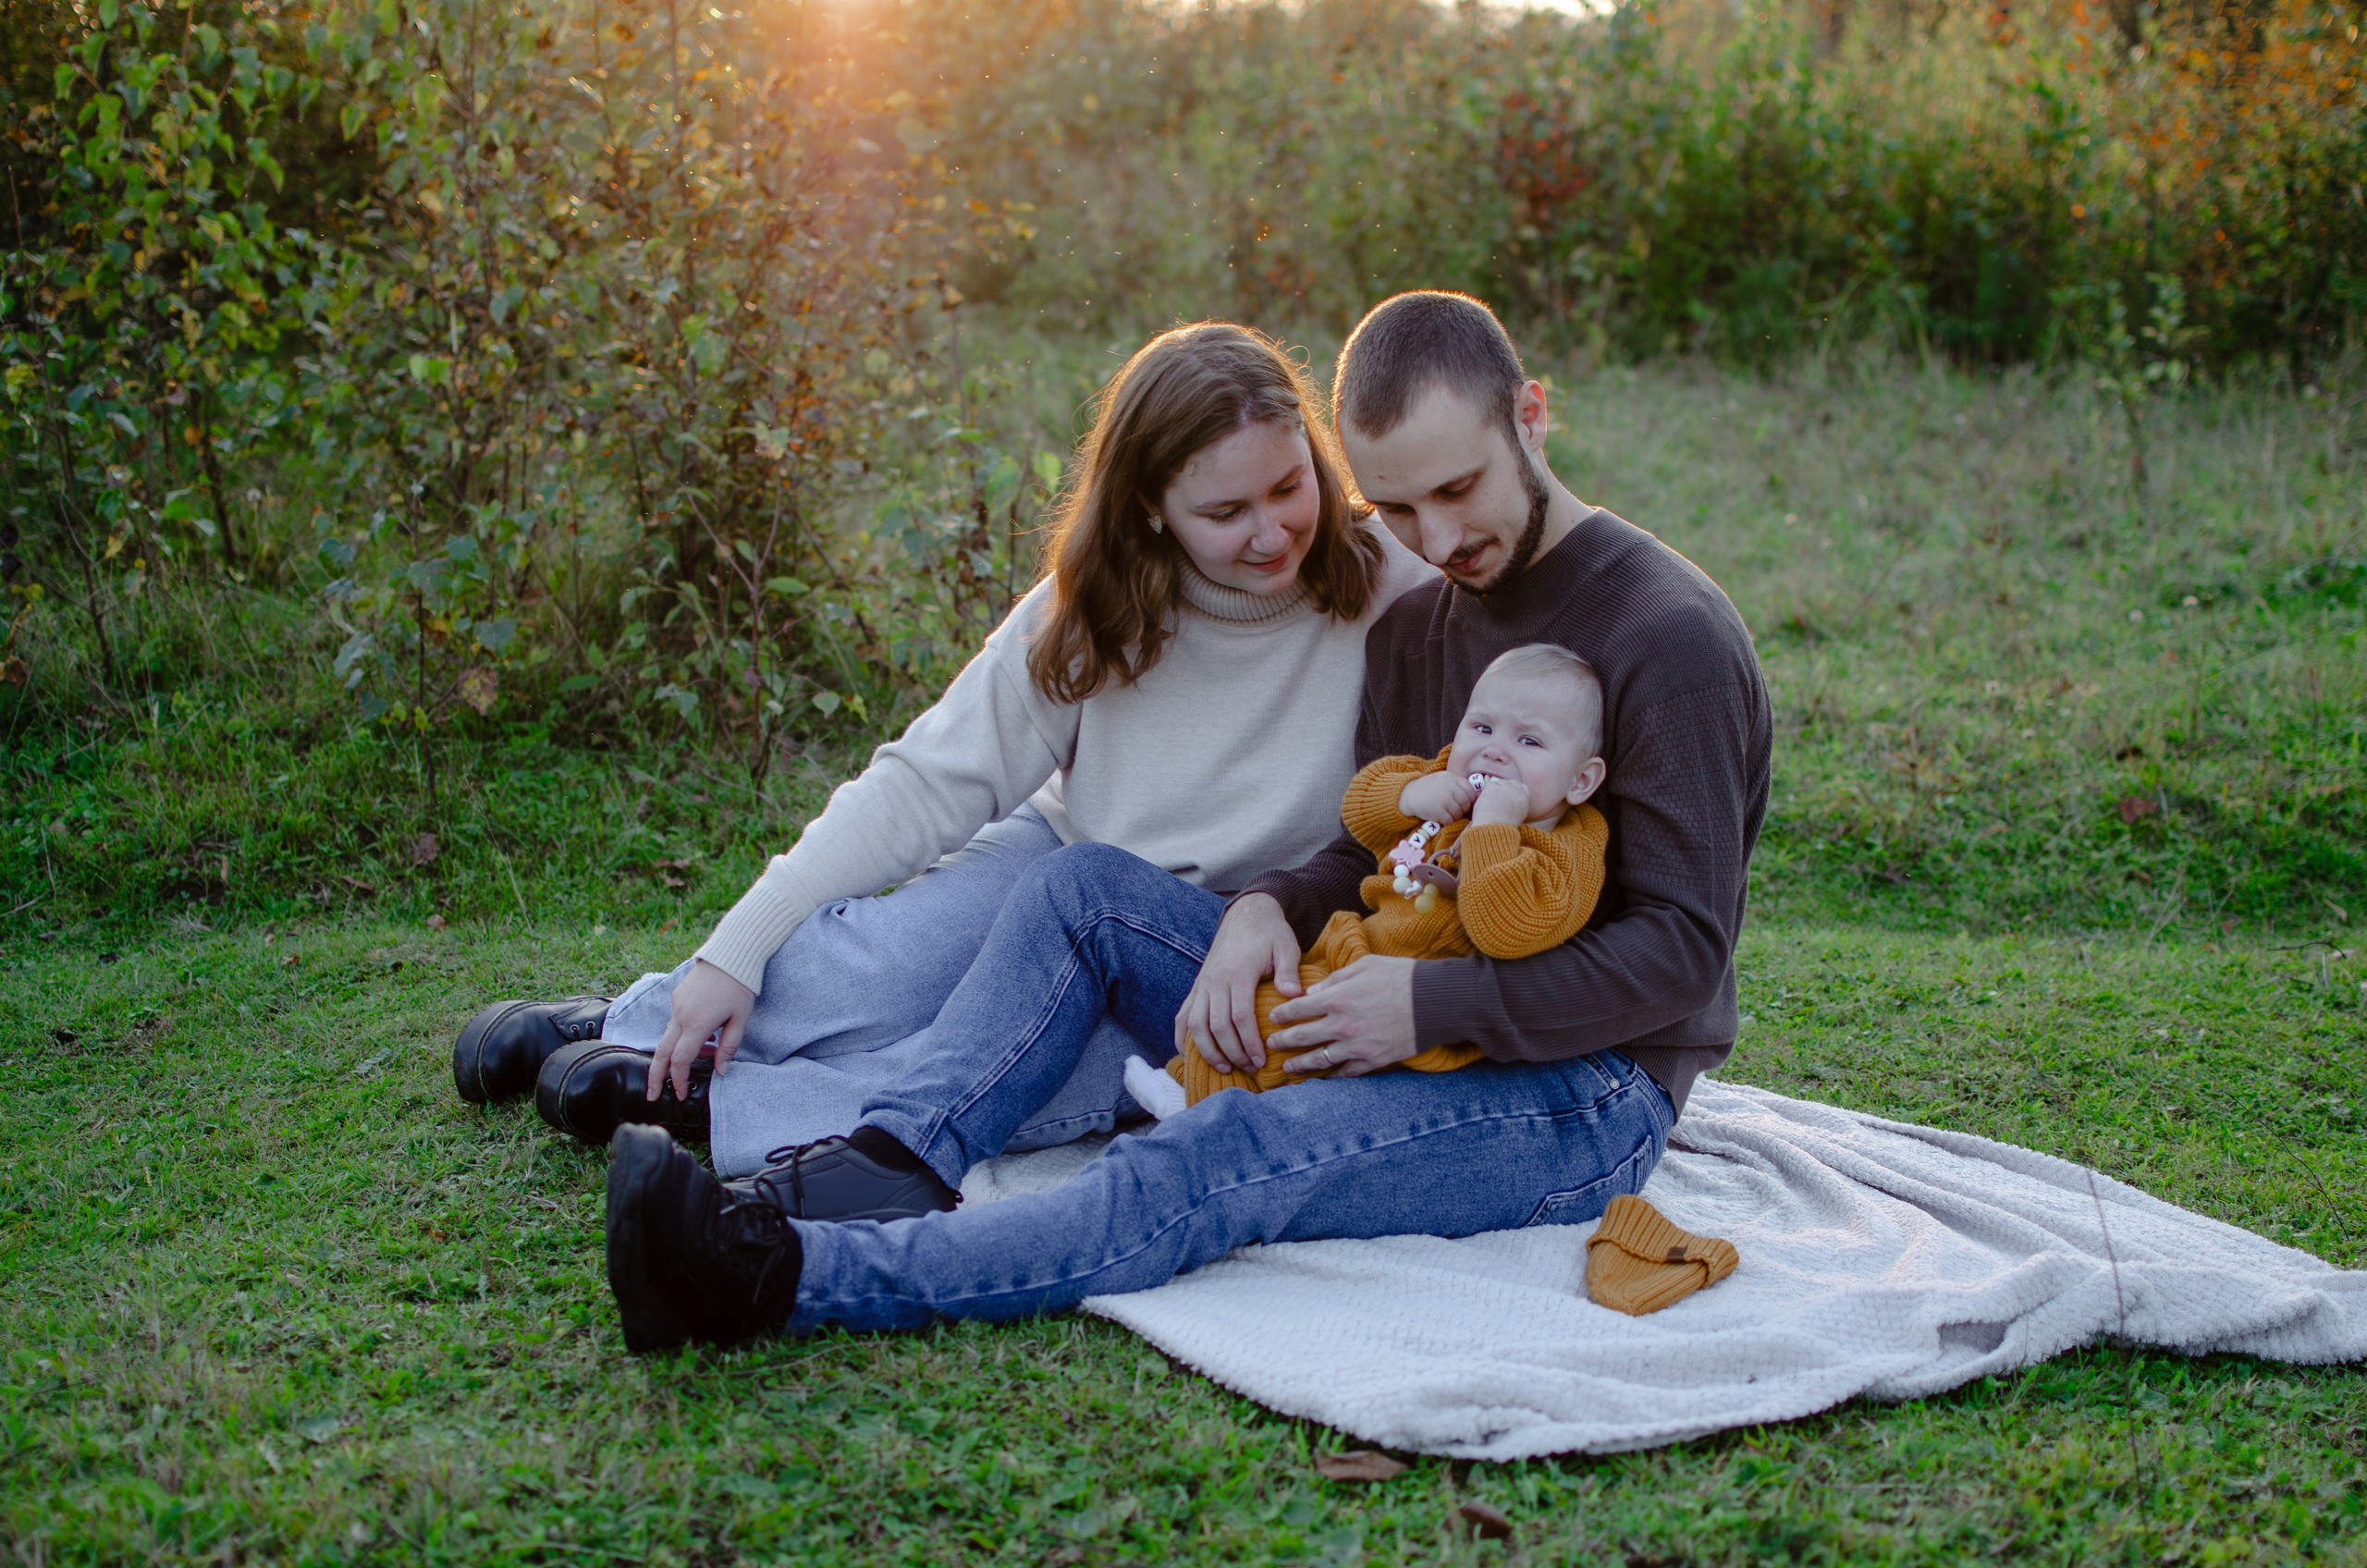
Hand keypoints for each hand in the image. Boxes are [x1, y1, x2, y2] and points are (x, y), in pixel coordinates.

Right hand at [649, 958, 755, 1100]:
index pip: (680, 1060)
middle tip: (651, 1095)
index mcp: (697, 1024)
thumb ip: (728, 1047)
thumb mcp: (740, 1019)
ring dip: (672, 1056)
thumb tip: (720, 1071)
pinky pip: (673, 1023)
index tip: (680, 1094)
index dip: (679, 1080)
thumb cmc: (740, 986)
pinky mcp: (676, 996)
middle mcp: (681, 1015)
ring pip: (666, 1038)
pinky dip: (680, 1036)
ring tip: (694, 1062)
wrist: (731, 953)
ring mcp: (676, 1005)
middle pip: (661, 1053)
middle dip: (655, 1077)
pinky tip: (701, 1036)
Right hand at [1175, 893, 1300, 1073]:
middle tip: (1250, 1068)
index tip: (1261, 1060)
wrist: (1247, 913)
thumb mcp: (1286, 947)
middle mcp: (1215, 980)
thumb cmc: (1270, 933)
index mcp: (1238, 972)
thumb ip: (1289, 971)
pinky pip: (1183, 1015)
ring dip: (1207, 1050)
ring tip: (1224, 1067)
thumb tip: (1293, 996)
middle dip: (1232, 1052)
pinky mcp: (1197, 986)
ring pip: (1195, 1024)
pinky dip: (1182, 1036)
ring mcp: (1203, 984)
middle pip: (1216, 1026)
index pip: (1239, 1016)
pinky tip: (1189, 1054)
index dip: (1248, 1042)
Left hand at [1267, 954, 1418, 1075]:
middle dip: (1282, 1041)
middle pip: (1302, 1037)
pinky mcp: (1373, 1060)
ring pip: (1319, 1059)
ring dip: (1300, 1064)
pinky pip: (1347, 1072)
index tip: (1272, 1017)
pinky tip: (1324, 1077)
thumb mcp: (1365, 965)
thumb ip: (1335, 979)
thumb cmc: (1402, 976)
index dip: (1281, 1014)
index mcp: (1337, 999)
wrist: (1436, 1001)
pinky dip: (1333, 1076)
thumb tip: (1313, 992)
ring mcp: (1357, 1046)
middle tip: (1271, 1045)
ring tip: (1287, 1068)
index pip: (1298, 1009)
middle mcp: (1342, 1025)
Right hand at [1397, 770, 1475, 824]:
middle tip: (1457, 810)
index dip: (1470, 799)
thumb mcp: (1443, 778)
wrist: (1409, 794)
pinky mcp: (1439, 811)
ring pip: (1459, 813)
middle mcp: (1450, 788)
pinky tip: (1442, 817)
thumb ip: (1457, 784)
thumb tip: (1475, 795)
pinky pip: (1450, 820)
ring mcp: (1444, 800)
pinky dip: (1447, 821)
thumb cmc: (1428, 787)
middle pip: (1466, 803)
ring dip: (1455, 816)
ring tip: (1448, 813)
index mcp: (1452, 778)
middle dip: (1463, 809)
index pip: (1470, 791)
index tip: (1465, 803)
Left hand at [1470, 773, 1531, 826]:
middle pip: (1509, 782)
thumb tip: (1507, 798)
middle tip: (1495, 800)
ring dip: (1493, 792)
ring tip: (1491, 806)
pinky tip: (1486, 804)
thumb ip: (1515, 804)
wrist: (1494, 831)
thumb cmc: (1503, 829)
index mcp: (1525, 800)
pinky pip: (1488, 786)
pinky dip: (1485, 794)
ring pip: (1498, 784)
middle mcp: (1517, 791)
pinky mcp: (1493, 787)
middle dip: (1502, 788)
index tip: (1507, 796)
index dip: (1513, 790)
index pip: (1522, 787)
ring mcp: (1505, 788)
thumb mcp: (1517, 816)